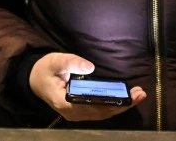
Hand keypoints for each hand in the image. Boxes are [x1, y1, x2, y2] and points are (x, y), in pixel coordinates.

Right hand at [29, 53, 145, 122]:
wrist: (35, 79)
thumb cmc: (45, 70)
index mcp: (65, 103)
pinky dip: (114, 105)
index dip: (110, 104)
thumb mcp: (55, 61)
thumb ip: (71, 62)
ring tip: (138, 95)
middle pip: (101, 113)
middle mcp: (72, 113)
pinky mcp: (80, 110)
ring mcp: (76, 114)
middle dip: (122, 105)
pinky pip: (99, 111)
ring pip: (102, 114)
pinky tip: (126, 98)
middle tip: (139, 94)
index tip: (126, 97)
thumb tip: (90, 66)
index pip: (91, 107)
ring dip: (121, 106)